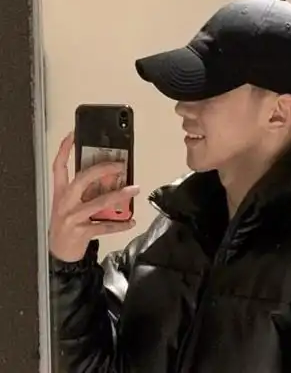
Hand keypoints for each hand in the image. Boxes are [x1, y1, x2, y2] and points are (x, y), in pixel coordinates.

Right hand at [49, 132, 139, 261]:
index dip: (64, 149)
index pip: (59, 166)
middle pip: (82, 179)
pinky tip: (131, 221)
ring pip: (98, 202)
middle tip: (120, 165)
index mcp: (60, 193)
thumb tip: (108, 178)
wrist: (60, 252)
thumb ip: (83, 191)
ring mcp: (72, 217)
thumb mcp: (69, 205)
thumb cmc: (67, 224)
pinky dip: (120, 224)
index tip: (74, 134)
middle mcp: (65, 202)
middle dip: (102, 169)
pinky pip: (105, 226)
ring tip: (134, 189)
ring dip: (119, 195)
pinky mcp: (82, 232)